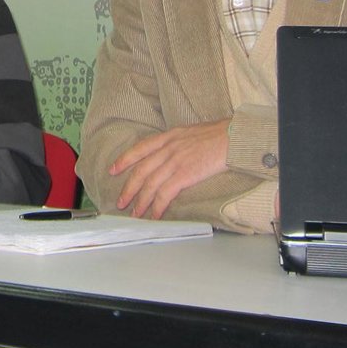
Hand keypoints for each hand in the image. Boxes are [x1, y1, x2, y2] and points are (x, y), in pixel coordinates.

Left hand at [109, 119, 230, 218]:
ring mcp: (175, 162)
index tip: (113, 170)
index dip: (124, 160)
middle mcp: (168, 148)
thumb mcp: (191, 133)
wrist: (233, 138)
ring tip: (135, 214)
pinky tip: (154, 215)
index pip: (140, 148)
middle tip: (121, 202)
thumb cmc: (218, 135)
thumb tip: (171, 154)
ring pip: (150, 185)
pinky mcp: (184, 174)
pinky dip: (157, 206)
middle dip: (128, 188)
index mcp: (169, 136)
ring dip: (141, 202)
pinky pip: (165, 194)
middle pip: (141, 171)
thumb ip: (177, 143)